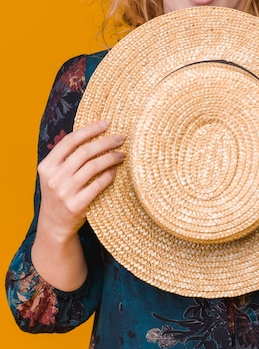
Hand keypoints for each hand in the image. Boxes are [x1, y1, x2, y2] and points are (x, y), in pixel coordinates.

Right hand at [37, 120, 124, 242]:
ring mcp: (64, 192)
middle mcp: (53, 178)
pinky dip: (109, 175)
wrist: (54, 225)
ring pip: (93, 167)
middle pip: (84, 152)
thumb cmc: (59, 193)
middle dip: (105, 142)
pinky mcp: (76, 205)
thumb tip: (93, 132)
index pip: (70, 141)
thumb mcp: (55, 174)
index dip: (89, 129)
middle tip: (120, 138)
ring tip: (122, 155)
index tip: (106, 123)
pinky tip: (115, 171)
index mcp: (47, 165)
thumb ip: (67, 157)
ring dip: (111, 158)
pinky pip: (98, 185)